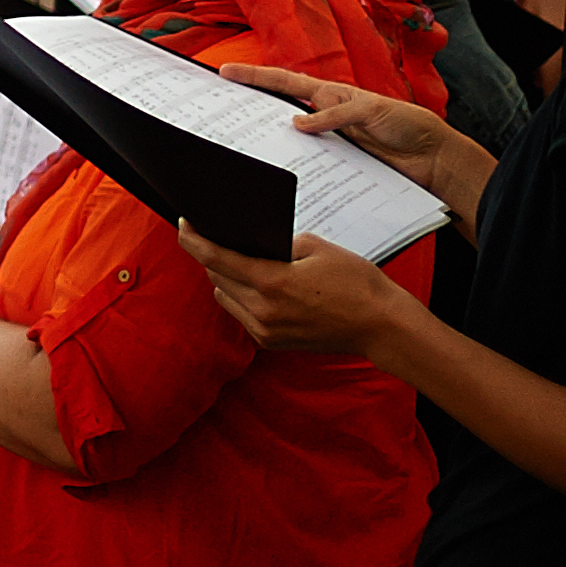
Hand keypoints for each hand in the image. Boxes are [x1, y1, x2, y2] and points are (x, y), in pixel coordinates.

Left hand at [177, 226, 412, 357]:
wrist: (382, 326)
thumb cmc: (357, 283)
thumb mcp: (317, 248)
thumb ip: (277, 244)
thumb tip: (252, 244)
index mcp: (272, 282)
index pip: (216, 258)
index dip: (194, 239)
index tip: (183, 224)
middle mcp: (263, 310)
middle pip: (217, 276)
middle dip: (213, 256)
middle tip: (215, 236)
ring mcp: (265, 330)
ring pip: (224, 296)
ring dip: (225, 278)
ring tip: (238, 260)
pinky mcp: (271, 343)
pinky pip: (241, 314)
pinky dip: (241, 297)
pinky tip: (256, 285)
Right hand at [220, 64, 480, 206]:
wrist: (434, 160)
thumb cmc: (409, 125)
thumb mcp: (374, 111)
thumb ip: (337, 114)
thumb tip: (298, 123)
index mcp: (332, 94)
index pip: (286, 81)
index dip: (255, 76)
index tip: (224, 73)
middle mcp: (324, 116)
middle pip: (278, 109)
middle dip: (249, 108)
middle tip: (219, 111)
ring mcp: (328, 141)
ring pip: (288, 140)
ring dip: (267, 143)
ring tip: (238, 146)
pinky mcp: (336, 164)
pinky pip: (307, 164)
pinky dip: (290, 167)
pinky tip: (274, 175)